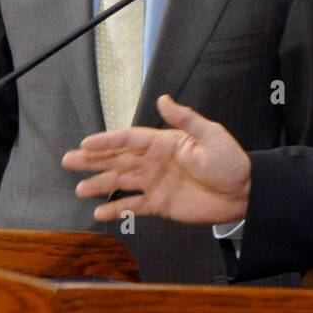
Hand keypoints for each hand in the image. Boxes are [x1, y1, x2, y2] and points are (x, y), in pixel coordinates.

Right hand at [62, 94, 250, 225]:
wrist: (245, 193)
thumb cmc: (230, 162)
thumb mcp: (211, 136)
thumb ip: (185, 119)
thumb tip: (163, 99)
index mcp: (165, 143)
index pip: (129, 139)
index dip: (106, 141)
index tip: (85, 144)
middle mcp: (155, 161)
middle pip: (118, 159)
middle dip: (93, 160)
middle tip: (67, 160)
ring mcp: (156, 183)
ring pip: (121, 182)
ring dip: (100, 185)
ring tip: (79, 189)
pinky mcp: (161, 204)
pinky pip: (134, 206)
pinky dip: (117, 209)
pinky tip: (99, 213)